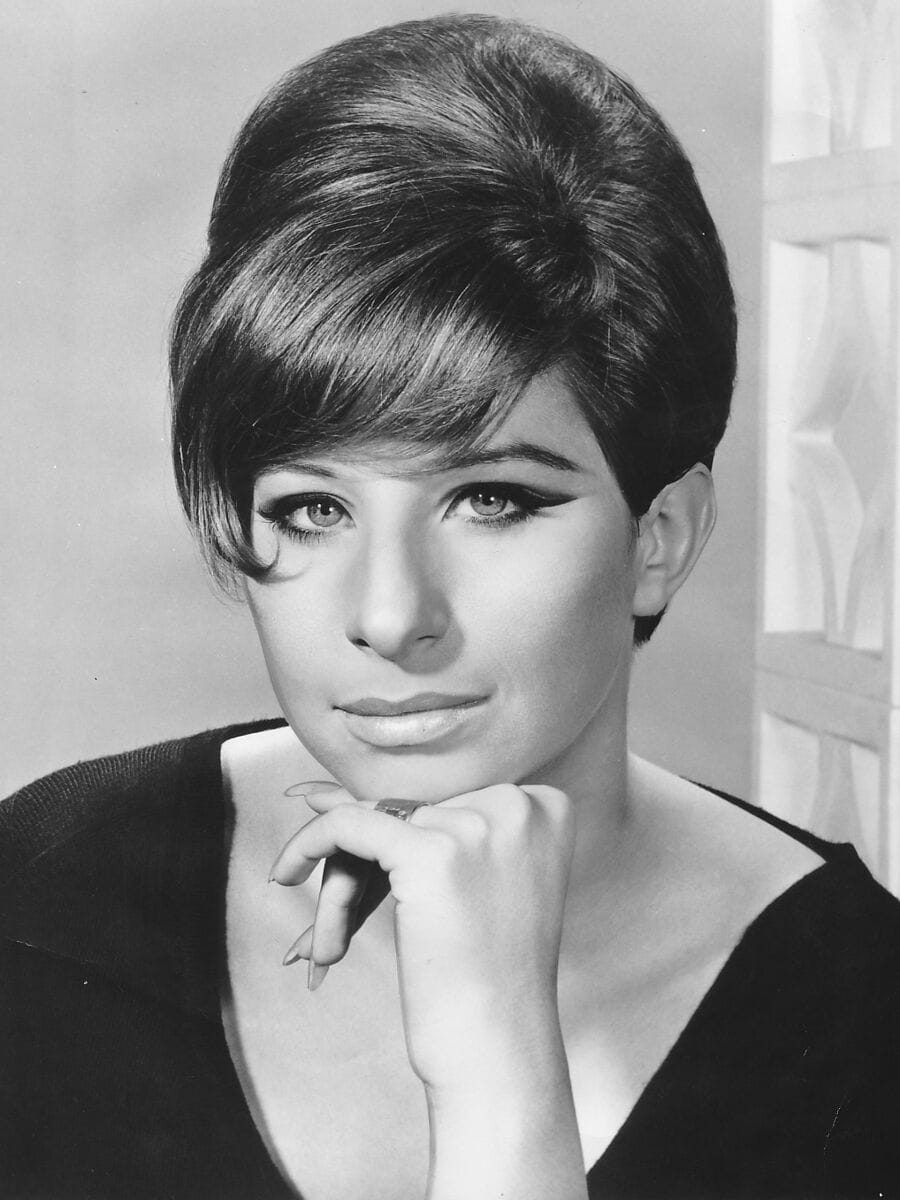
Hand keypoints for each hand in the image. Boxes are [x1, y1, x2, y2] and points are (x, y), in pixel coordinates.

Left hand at [269, 782, 575, 1091]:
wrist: (497, 1047)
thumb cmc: (486, 976)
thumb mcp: (470, 884)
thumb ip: (417, 827)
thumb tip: (317, 789)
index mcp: (546, 807)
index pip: (447, 799)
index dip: (402, 836)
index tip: (369, 868)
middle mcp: (518, 806)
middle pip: (411, 810)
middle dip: (368, 866)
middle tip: (341, 922)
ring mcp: (476, 826)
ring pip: (375, 823)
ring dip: (342, 885)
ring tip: (326, 946)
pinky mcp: (431, 852)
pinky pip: (347, 825)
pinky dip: (308, 844)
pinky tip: (283, 873)